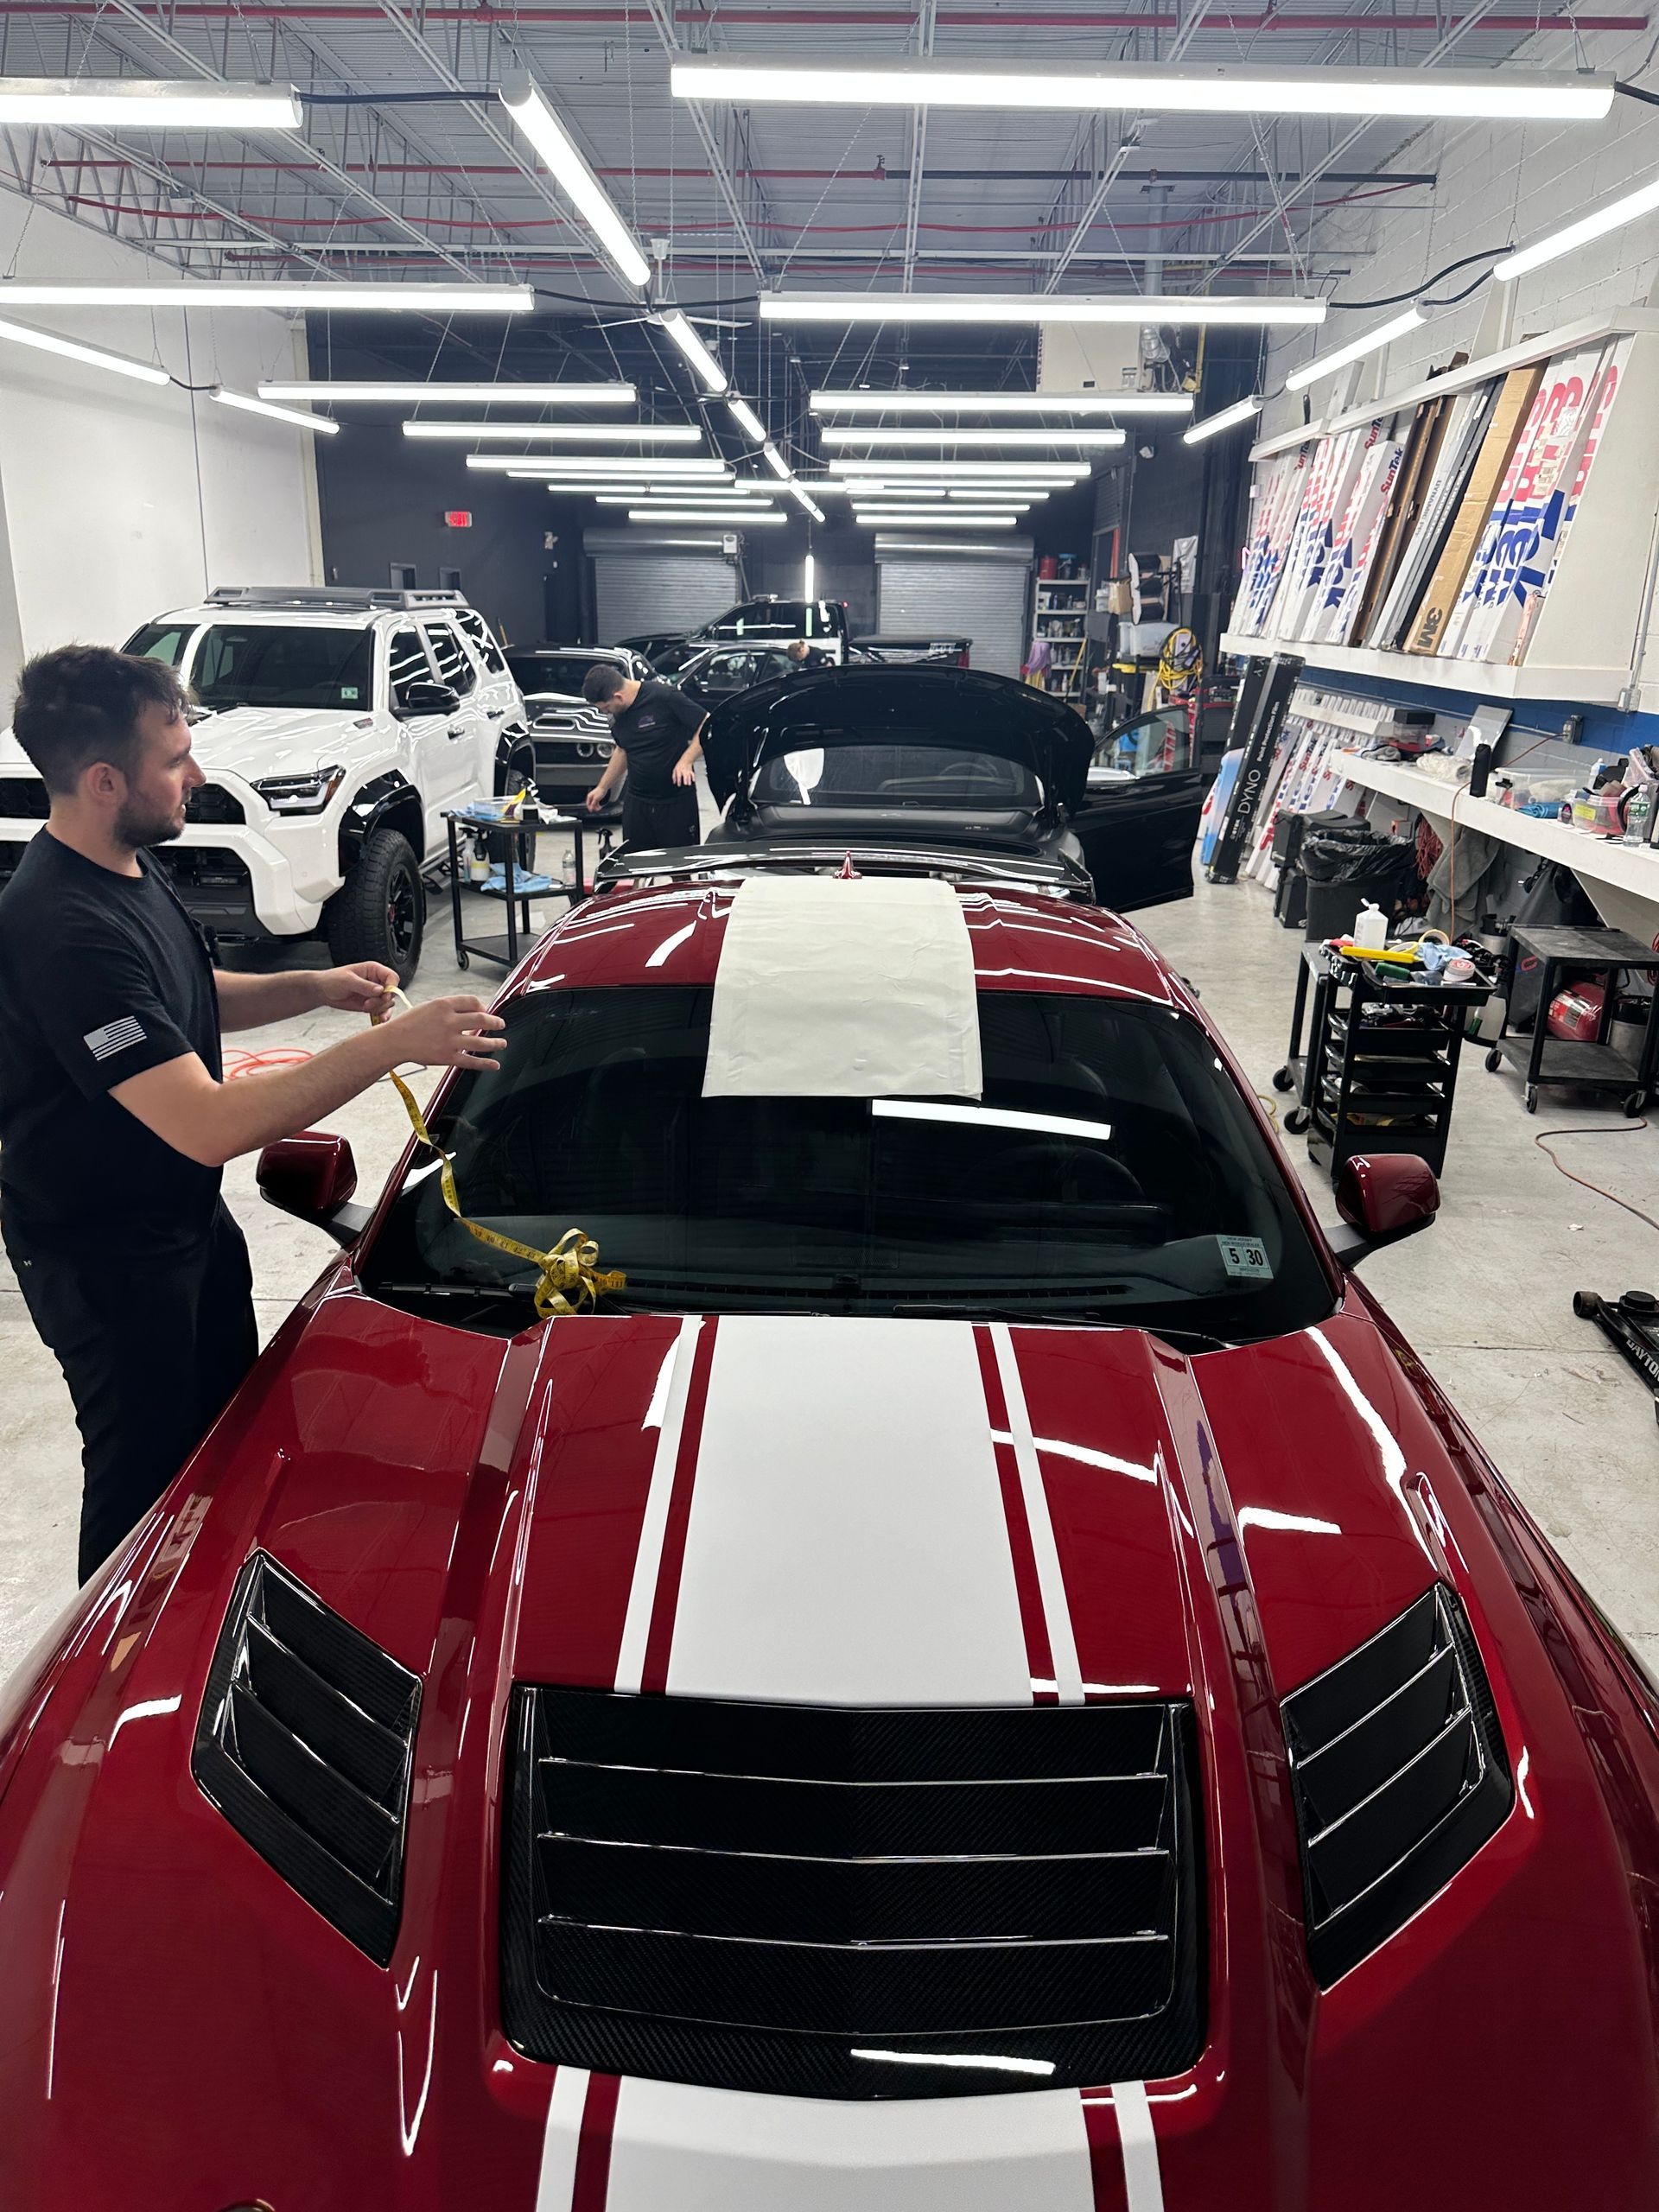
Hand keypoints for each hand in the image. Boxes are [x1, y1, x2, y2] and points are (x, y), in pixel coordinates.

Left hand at [318, 961, 399, 1018]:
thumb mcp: (348, 981)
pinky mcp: (370, 1005)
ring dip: (381, 1009)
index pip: (392, 977)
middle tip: (368, 1004)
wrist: (322, 991)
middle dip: (383, 1001)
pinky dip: (380, 1016)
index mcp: (374, 970)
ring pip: (388, 1004)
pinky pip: (381, 1011)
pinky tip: (377, 1020)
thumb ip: (364, 986)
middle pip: (392, 993)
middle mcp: (377, 982)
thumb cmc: (333, 980)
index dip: (392, 987)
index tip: (385, 996)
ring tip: (367, 1009)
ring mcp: (374, 994)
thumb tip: (380, 990)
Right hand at [386, 995, 505, 1071]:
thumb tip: (473, 1010)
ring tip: (502, 1043)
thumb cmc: (410, 1023)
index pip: (472, 1001)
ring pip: (480, 1041)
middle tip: (501, 1024)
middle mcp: (449, 1021)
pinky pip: (471, 1061)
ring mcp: (449, 1040)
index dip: (483, 1006)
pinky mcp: (447, 1057)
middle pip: (481, 1019)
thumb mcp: (429, 1006)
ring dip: (496, 1043)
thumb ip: (450, 1007)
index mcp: (444, 1005)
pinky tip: (495, 1065)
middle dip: (495, 1022)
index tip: (486, 1011)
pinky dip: (486, 1064)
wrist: (394, 1040)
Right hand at [586, 784, 607, 812]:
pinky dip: (598, 805)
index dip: (589, 808)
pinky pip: (596, 803)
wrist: (603, 788)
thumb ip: (593, 803)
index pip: (588, 804)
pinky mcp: (597, 798)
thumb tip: (591, 807)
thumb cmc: (599, 791)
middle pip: (591, 804)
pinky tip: (600, 806)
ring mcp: (594, 798)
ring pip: (594, 804)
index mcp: (589, 797)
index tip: (591, 811)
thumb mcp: (596, 798)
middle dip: (594, 807)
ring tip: (599, 808)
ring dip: (596, 807)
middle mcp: (591, 797)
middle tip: (597, 810)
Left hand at [672, 756, 696, 788]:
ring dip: (689, 781)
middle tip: (685, 784)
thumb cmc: (679, 766)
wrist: (686, 760)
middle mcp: (684, 771)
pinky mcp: (691, 771)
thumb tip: (674, 782)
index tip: (679, 785)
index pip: (679, 776)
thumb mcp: (675, 770)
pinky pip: (693, 774)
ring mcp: (688, 771)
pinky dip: (693, 778)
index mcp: (679, 771)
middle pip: (685, 776)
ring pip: (689, 776)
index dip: (679, 781)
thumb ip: (674, 776)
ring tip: (688, 784)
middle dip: (685, 781)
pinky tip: (693, 780)